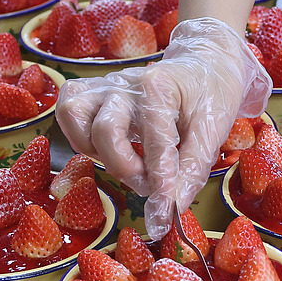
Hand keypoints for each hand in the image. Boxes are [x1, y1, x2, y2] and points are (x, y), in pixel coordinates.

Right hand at [55, 17, 271, 238]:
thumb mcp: (213, 132)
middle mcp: (128, 82)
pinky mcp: (93, 90)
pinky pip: (68, 111)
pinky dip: (79, 135)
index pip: (155, 142)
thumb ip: (191, 171)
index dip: (160, 184)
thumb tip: (170, 210)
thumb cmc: (210, 98)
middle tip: (151, 182)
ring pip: (76, 116)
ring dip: (99, 151)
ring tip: (130, 162)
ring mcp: (106, 84)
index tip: (164, 215)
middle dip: (127, 168)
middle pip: (106, 131)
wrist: (205, 64)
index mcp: (162, 86)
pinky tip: (107, 147)